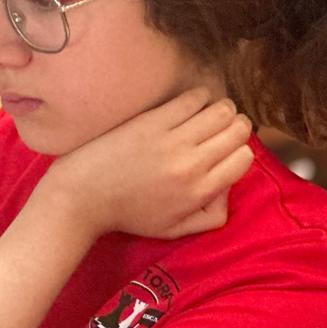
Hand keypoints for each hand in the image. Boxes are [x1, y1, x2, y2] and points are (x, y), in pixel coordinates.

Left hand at [37, 90, 254, 241]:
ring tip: (208, 115)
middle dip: (235, 127)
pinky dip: (199, 97)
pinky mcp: (152, 121)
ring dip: (221, 109)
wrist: (82, 196)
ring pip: (221, 111)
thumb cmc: (127, 214)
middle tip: (220, 129)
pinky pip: (192, 98)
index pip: (245, 158)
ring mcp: (172, 140)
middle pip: (238, 131)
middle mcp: (191, 165)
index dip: (239, 151)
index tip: (225, 150)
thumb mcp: (173, 230)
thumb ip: (211, 217)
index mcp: (198, 192)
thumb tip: (229, 189)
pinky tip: (191, 104)